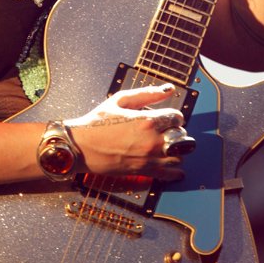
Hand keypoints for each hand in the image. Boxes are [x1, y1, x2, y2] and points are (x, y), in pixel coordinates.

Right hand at [66, 84, 184, 179]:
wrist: (81, 146)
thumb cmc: (98, 121)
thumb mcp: (121, 100)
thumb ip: (147, 93)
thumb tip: (169, 89)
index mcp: (148, 120)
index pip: (177, 117)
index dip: (172, 116)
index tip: (165, 118)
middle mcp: (153, 140)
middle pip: (182, 136)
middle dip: (175, 132)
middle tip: (164, 131)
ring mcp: (149, 158)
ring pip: (180, 156)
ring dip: (177, 150)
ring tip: (166, 147)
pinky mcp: (144, 171)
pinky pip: (171, 173)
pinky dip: (175, 171)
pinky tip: (172, 165)